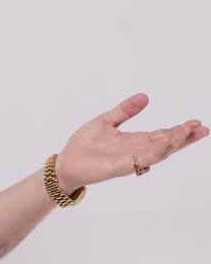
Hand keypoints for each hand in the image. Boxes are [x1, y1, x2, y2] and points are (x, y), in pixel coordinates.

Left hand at [57, 93, 207, 188]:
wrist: (66, 161)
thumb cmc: (84, 144)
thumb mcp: (107, 120)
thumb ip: (125, 110)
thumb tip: (145, 96)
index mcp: (135, 141)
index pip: (163, 134)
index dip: (180, 130)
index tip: (196, 122)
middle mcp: (136, 151)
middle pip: (166, 145)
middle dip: (184, 137)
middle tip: (201, 128)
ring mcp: (129, 160)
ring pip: (157, 153)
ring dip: (172, 143)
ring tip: (186, 132)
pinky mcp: (119, 167)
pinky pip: (139, 160)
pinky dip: (152, 152)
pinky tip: (163, 143)